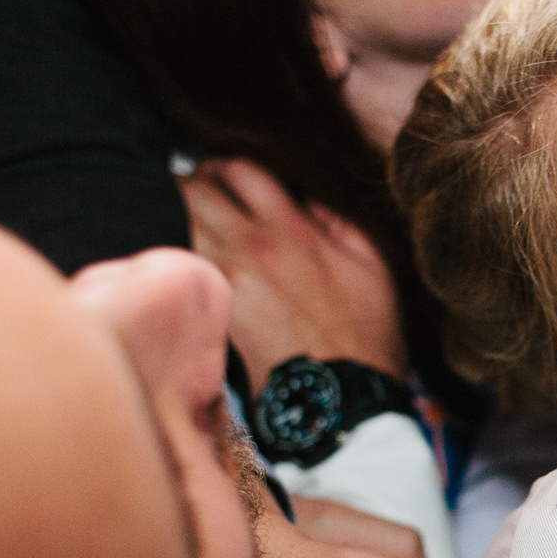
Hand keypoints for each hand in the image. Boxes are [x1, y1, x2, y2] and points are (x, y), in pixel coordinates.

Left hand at [182, 158, 407, 382]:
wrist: (337, 393)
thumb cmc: (363, 330)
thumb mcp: (372, 263)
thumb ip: (340, 219)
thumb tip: (308, 197)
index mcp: (291, 229)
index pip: (239, 170)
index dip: (229, 164)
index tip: (229, 172)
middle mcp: (250, 247)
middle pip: (195, 191)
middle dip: (195, 183)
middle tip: (203, 189)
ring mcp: (226, 278)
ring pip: (184, 225)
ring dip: (188, 217)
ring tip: (201, 222)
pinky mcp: (214, 308)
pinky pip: (189, 263)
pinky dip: (190, 252)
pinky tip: (205, 258)